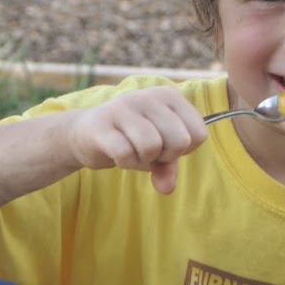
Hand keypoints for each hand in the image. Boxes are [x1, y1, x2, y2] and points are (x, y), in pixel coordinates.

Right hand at [63, 86, 207, 193]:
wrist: (85, 134)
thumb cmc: (130, 139)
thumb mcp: (158, 152)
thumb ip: (169, 168)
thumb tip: (166, 188)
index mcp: (169, 96)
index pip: (198, 133)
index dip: (183, 150)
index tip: (165, 145)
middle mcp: (148, 97)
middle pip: (179, 140)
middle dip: (165, 156)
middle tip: (148, 151)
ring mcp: (123, 107)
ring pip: (152, 146)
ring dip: (143, 160)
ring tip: (132, 151)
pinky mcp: (102, 124)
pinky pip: (125, 153)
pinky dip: (124, 162)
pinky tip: (117, 154)